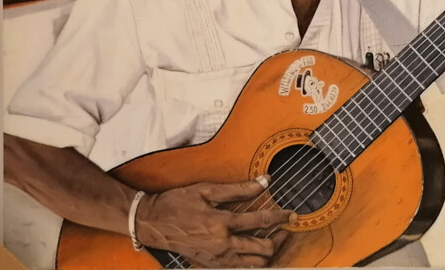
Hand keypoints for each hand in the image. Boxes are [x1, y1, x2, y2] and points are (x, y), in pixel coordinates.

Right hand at [135, 176, 294, 267]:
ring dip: (268, 253)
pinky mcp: (210, 266)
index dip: (279, 217)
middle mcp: (221, 245)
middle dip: (278, 239)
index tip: (292, 214)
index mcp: (221, 223)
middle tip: (285, 228)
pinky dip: (251, 263)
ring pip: (253, 265)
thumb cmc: (177, 203)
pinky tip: (255, 251)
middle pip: (262, 249)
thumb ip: (239, 188)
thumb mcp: (207, 190)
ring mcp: (216, 259)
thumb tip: (264, 181)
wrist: (152, 223)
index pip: (260, 221)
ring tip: (274, 240)